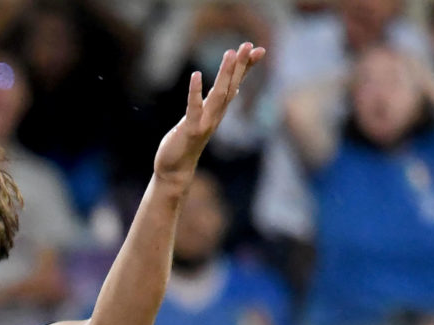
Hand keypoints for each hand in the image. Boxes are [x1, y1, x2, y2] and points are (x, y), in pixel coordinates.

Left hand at [154, 42, 265, 186]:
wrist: (174, 171)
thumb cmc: (185, 143)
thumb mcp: (201, 118)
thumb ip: (214, 104)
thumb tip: (233, 89)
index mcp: (217, 111)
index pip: (236, 85)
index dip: (247, 68)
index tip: (258, 50)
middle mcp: (215, 116)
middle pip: (232, 86)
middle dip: (240, 66)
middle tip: (248, 45)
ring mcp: (205, 123)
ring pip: (219, 95)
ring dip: (225, 74)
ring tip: (230, 53)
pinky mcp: (190, 130)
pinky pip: (194, 108)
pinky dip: (195, 92)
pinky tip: (197, 75)